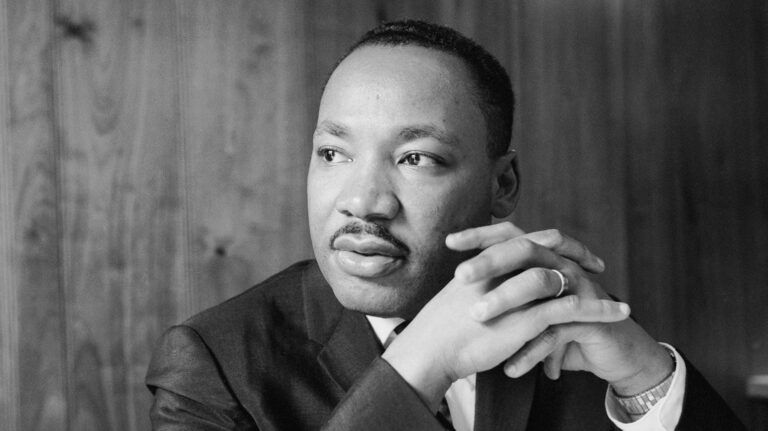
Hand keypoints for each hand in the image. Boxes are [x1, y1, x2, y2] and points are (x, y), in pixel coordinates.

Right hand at [381, 222, 630, 410]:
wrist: (432, 347)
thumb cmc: (442, 326)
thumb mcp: (463, 292)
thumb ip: (483, 281)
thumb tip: (494, 280)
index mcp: (489, 258)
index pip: (525, 239)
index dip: (551, 243)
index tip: (569, 251)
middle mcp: (504, 267)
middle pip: (548, 246)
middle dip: (576, 252)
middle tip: (596, 263)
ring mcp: (516, 290)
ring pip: (564, 277)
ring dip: (595, 290)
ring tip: (618, 303)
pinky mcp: (526, 316)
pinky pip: (570, 308)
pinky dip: (597, 311)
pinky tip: (615, 314)